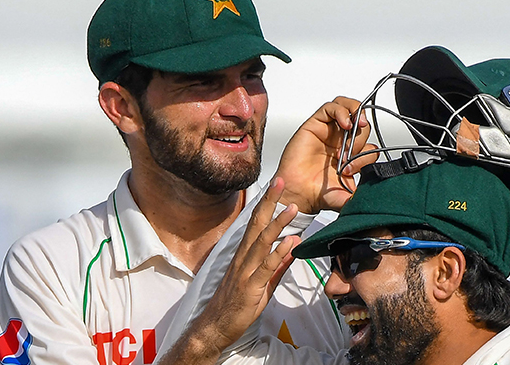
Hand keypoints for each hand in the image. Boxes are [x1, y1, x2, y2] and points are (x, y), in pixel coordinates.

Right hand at [157, 178, 300, 363]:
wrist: (215, 328)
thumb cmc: (237, 304)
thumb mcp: (263, 282)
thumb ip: (278, 263)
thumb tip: (294, 245)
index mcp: (245, 254)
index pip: (257, 222)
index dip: (267, 203)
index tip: (277, 184)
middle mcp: (243, 258)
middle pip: (257, 224)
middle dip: (270, 202)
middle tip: (280, 180)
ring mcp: (245, 271)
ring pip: (261, 242)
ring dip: (277, 224)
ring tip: (292, 208)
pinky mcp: (250, 287)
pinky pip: (265, 267)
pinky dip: (277, 253)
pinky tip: (289, 242)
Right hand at [275, 96, 376, 213]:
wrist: (299, 194)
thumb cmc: (319, 193)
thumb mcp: (349, 196)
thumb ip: (363, 194)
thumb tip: (378, 195)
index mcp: (352, 156)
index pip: (370, 144)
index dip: (367, 154)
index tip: (353, 168)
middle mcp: (341, 141)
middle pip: (362, 123)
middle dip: (361, 136)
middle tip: (350, 153)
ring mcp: (329, 131)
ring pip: (348, 107)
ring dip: (357, 113)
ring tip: (356, 126)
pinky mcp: (315, 124)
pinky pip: (331, 108)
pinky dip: (341, 111)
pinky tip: (345, 123)